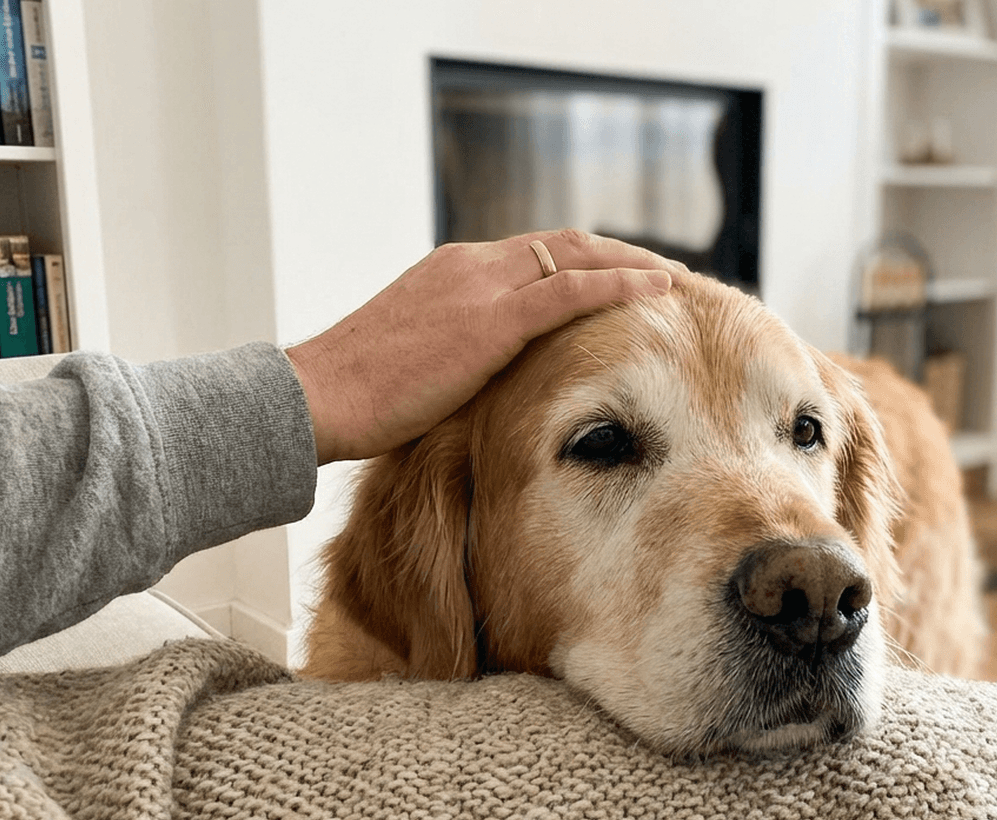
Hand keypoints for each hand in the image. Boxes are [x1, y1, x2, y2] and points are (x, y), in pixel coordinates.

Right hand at [286, 229, 680, 463]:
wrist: (318, 398)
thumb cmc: (356, 395)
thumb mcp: (416, 361)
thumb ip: (459, 356)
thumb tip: (488, 386)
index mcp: (453, 271)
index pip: (536, 253)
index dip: (586, 261)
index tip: (622, 276)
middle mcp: (472, 264)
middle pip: (566, 243)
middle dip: (621, 253)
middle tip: (667, 271)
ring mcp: (482, 285)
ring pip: (579, 255)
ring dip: (634, 262)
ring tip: (679, 279)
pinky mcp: (492, 319)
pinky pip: (574, 290)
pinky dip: (623, 284)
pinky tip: (660, 291)